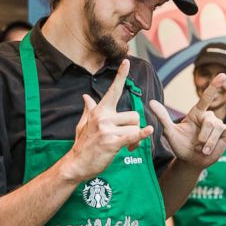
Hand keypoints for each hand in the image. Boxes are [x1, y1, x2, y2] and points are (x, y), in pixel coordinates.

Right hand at [60, 60, 153, 181]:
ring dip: (135, 139)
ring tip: (126, 147)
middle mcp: (104, 117)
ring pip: (135, 128)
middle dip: (135, 128)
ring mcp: (107, 130)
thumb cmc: (82, 144)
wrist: (76, 164)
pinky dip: (141, 135)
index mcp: (100, 111)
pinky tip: (149, 131)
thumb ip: (88, 109)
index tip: (126, 61)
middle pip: (134, 116)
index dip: (121, 75)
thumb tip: (85, 97)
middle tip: (129, 140)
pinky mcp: (112, 143)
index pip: (113, 90)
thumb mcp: (83, 124)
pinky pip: (131, 135)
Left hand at [149, 73, 225, 167]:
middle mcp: (208, 117)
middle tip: (197, 147)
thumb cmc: (179, 145)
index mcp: (196, 113)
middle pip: (211, 123)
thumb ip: (162, 116)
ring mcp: (218, 125)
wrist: (190, 160)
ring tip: (203, 151)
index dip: (213, 87)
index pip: (206, 98)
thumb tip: (151, 103)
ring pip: (218, 131)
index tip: (221, 75)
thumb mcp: (169, 132)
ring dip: (210, 144)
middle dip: (203, 138)